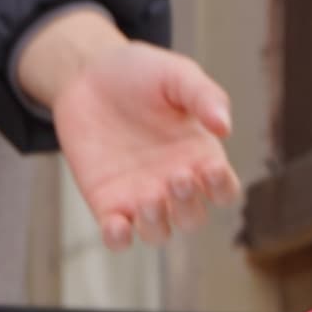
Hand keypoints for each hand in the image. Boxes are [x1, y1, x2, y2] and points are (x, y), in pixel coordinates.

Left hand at [20, 9, 238, 248]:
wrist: (86, 73)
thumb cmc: (139, 73)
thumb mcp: (176, 74)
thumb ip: (203, 96)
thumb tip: (224, 127)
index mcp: (199, 157)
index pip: (223, 190)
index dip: (221, 187)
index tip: (211, 169)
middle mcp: (173, 184)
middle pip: (193, 217)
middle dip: (188, 204)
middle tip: (176, 176)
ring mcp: (140, 197)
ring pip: (159, 233)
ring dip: (157, 224)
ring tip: (150, 197)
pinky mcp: (106, 203)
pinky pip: (118, 236)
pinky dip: (118, 239)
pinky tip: (117, 226)